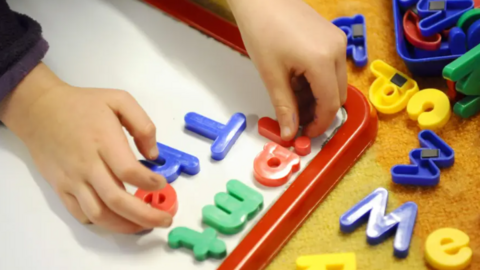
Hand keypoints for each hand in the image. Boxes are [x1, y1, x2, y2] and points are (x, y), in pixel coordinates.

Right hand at [0, 63, 170, 233]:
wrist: (40, 110)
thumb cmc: (83, 105)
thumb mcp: (119, 100)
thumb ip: (143, 125)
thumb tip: (154, 155)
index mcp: (104, 141)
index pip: (129, 171)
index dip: (150, 183)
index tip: (162, 184)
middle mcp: (87, 165)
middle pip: (117, 200)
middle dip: (145, 215)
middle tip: (165, 219)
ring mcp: (72, 180)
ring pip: (99, 214)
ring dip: (125, 225)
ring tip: (144, 225)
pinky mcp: (61, 188)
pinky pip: (81, 214)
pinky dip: (101, 222)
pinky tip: (117, 219)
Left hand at [227, 0, 347, 139]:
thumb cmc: (262, 28)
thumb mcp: (271, 74)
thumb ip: (284, 106)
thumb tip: (289, 132)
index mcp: (322, 60)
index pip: (330, 104)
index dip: (319, 124)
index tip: (305, 133)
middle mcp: (337, 50)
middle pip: (337, 94)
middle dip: (318, 111)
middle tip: (295, 118)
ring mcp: (336, 41)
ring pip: (335, 82)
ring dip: (317, 96)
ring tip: (290, 95)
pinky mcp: (331, 36)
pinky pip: (331, 67)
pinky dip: (317, 80)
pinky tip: (296, 79)